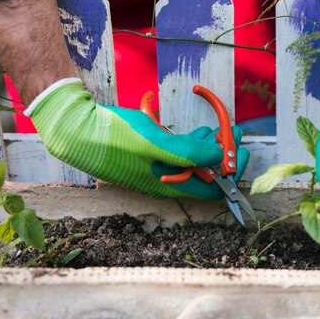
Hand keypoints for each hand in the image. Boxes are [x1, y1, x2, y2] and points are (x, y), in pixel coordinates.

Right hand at [25, 78, 248, 198]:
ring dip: (210, 146)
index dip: (232, 173)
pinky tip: (197, 129)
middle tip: (235, 132)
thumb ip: (190, 152)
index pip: (213, 191)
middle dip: (224, 154)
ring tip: (220, 127)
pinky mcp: (150, 155)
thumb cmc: (115, 138)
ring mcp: (157, 168)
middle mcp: (166, 181)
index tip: (242, 151)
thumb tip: (221, 156)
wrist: (77, 128)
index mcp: (169, 185)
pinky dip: (192, 142)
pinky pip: (179, 153)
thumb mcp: (156, 144)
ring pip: (194, 163)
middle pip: (206, 175)